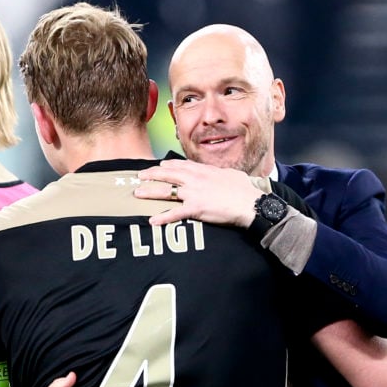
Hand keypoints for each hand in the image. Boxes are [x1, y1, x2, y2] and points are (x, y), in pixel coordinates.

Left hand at [135, 159, 261, 227]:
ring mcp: (193, 194)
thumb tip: (220, 173)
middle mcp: (194, 179)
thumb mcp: (231, 174)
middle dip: (151, 174)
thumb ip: (220, 173)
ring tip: (137, 194)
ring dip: (149, 192)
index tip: (159, 166)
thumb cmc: (244, 189)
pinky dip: (163, 217)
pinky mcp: (195, 209)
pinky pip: (175, 213)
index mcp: (203, 170)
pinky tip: (152, 221)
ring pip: (166, 191)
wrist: (249, 203)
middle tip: (139, 176)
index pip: (180, 165)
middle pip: (167, 175)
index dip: (167, 165)